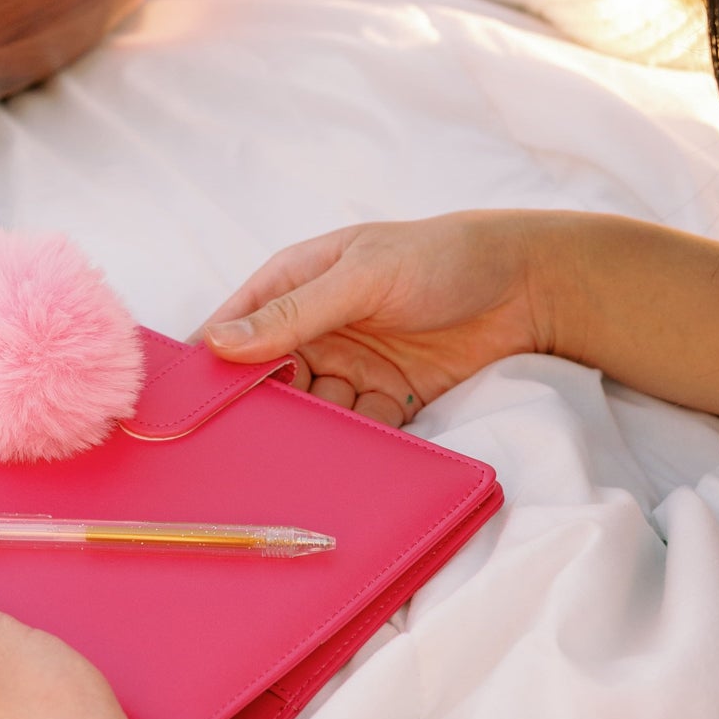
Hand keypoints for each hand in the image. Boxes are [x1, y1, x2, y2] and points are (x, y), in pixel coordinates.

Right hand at [199, 212, 569, 425]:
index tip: (189, 408)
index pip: (234, 326)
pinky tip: (353, 460)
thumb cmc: (441, 257)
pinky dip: (357, 443)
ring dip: (311, 432)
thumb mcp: (363, 276)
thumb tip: (219, 342)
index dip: (211, 365)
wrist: (528, 285)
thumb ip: (294, 312)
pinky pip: (360, 428)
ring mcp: (353, 363)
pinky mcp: (391, 396)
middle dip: (264, 409)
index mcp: (296, 282)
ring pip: (313, 409)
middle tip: (249, 446)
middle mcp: (317, 326)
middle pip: (270, 378)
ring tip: (305, 457)